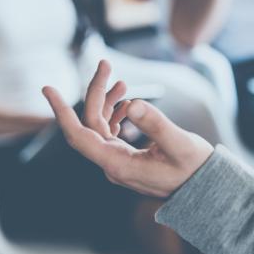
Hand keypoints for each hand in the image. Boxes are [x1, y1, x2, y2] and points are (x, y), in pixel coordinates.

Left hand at [42, 61, 213, 198]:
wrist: (205, 189)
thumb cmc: (194, 169)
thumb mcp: (180, 144)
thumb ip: (156, 125)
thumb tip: (132, 104)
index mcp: (118, 165)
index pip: (79, 136)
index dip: (62, 112)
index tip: (49, 89)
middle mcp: (112, 164)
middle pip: (90, 124)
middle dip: (95, 92)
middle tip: (106, 64)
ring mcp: (118, 162)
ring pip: (100, 127)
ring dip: (106, 102)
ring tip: (120, 80)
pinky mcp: (127, 158)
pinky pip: (110, 133)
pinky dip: (115, 113)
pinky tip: (126, 101)